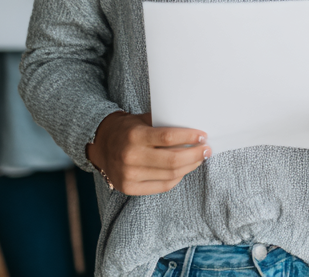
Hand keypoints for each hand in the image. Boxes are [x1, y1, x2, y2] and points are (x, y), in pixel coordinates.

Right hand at [86, 112, 209, 194]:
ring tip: (199, 158)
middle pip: (172, 160)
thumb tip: (193, 127)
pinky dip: (177, 178)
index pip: (168, 137)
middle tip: (207, 149)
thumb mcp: (143, 120)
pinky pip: (161, 187)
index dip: (189, 137)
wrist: (101, 144)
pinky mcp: (129, 188)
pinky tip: (184, 170)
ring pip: (169, 175)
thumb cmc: (128, 129)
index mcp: (135, 136)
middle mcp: (131, 157)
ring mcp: (129, 175)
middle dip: (195, 155)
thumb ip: (164, 124)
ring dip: (189, 166)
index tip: (203, 135)